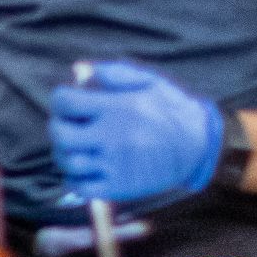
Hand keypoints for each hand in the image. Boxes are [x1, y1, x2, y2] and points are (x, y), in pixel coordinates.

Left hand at [46, 60, 222, 206]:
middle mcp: (113, 137)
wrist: (198, 146)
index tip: (68, 102)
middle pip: (61, 135)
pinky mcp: (119, 187)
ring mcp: (114, 164)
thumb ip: (114, 73)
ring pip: (68, 162)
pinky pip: (81, 187)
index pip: (66, 102)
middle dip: (57, 128)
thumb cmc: (170, 110)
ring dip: (64, 154)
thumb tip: (81, 69)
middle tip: (67, 126)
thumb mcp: (148, 81)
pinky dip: (74, 178)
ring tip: (75, 148)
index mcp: (117, 108)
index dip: (61, 100)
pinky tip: (84, 168)